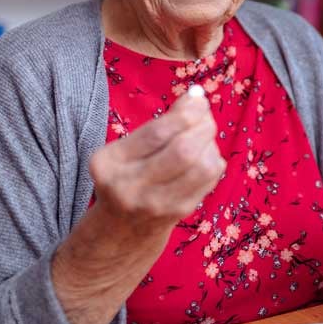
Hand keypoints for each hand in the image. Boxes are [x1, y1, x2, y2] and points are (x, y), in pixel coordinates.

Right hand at [89, 92, 224, 236]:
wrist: (123, 226)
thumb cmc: (129, 172)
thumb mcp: (129, 147)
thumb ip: (160, 123)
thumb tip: (196, 97)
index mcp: (109, 162)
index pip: (157, 133)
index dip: (186, 113)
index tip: (198, 101)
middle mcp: (129, 186)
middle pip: (183, 151)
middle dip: (204, 127)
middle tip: (207, 119)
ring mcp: (155, 204)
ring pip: (202, 166)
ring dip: (211, 145)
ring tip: (204, 138)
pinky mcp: (178, 213)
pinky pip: (209, 179)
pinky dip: (213, 160)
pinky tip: (204, 157)